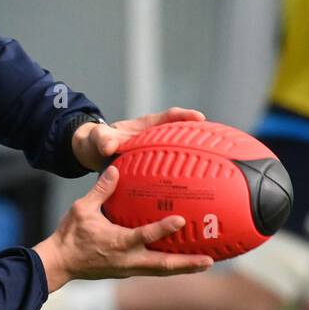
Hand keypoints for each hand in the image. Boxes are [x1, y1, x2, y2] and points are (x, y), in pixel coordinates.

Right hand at [33, 165, 213, 291]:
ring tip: (206, 262)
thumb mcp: (82, 208)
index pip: (144, 236)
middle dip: (187, 263)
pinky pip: (153, 270)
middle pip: (163, 264)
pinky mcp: (126, 272)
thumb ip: (101, 190)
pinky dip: (170, 267)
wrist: (59, 263)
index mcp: (116, 242)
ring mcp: (127, 269)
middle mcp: (126, 260)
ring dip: (184, 268)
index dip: (163, 229)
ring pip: (161, 270)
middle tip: (210, 260)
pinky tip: (182, 261)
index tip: (181, 220)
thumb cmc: (69, 235)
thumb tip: (116, 169)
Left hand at [71, 106, 204, 171]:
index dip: (184, 116)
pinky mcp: (151, 167)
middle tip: (216, 144)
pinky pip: (167, 171)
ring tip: (212, 170)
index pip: (168, 117)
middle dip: (197, 137)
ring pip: (177, 154)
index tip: (199, 118)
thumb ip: (102, 140)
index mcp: (144, 126)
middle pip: (180, 135)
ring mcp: (153, 153)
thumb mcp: (97, 138)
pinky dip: (176, 178)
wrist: (92, 154)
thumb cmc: (96, 141)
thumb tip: (108, 147)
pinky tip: (187, 193)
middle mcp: (153, 138)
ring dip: (191, 159)